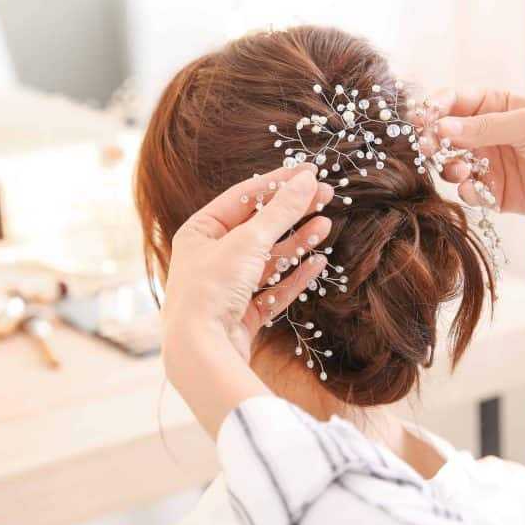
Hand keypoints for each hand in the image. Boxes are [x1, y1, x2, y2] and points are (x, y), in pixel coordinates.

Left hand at [161, 164, 333, 382]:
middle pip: (258, 227)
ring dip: (298, 242)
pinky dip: (295, 276)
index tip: (309, 172)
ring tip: (326, 224)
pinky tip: (318, 262)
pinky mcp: (242, 315)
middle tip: (325, 195)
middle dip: (292, 212)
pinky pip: (273, 289)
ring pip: (269, 259)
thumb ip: (282, 211)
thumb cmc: (212, 289)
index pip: (243, 197)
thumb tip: (307, 179)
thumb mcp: (249, 241)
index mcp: (199, 232)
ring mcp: (226, 288)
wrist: (201, 352)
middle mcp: (210, 258)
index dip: (277, 183)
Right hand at [431, 89, 524, 223]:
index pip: (454, 101)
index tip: (422, 119)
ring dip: (448, 167)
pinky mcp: (493, 191)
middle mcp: (486, 133)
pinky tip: (476, 189)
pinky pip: (468, 191)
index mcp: (494, 105)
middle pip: (445, 133)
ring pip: (451, 164)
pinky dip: (466, 190)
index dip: (435, 108)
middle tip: (429, 148)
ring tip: (459, 170)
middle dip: (433, 140)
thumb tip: (442, 128)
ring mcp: (488, 163)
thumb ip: (483, 127)